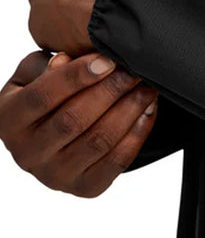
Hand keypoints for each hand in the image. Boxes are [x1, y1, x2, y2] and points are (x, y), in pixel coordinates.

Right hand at [0, 50, 158, 197]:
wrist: (51, 131)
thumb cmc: (46, 92)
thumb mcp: (35, 73)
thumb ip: (47, 65)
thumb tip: (65, 62)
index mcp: (9, 119)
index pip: (42, 97)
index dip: (76, 77)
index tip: (107, 60)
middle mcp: (27, 153)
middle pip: (74, 119)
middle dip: (111, 90)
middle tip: (135, 70)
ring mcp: (55, 175)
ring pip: (99, 140)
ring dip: (130, 109)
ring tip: (147, 86)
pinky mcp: (84, 187)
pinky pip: (117, 161)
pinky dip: (138, 132)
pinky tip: (148, 108)